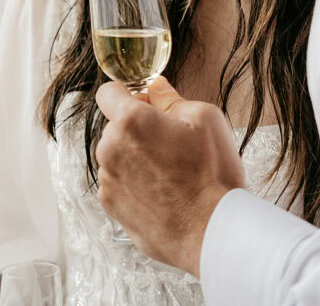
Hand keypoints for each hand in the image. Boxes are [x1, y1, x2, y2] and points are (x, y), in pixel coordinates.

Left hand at [95, 76, 244, 275]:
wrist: (210, 230)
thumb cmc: (211, 174)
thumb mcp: (203, 118)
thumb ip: (171, 97)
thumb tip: (155, 88)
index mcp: (130, 121)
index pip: (108, 92)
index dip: (127, 94)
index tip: (144, 104)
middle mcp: (110, 148)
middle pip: (116, 126)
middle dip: (137, 129)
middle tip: (170, 143)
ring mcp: (108, 180)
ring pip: (117, 155)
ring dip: (135, 157)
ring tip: (170, 173)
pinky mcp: (111, 206)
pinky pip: (118, 182)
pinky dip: (134, 183)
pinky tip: (162, 192)